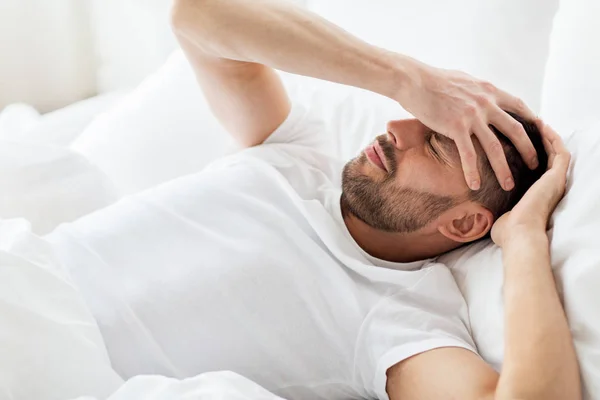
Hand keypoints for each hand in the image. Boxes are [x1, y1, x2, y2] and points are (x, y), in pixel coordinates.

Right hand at [397, 61, 539, 190]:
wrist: (415, 81)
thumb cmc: (434, 80)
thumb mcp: (464, 81)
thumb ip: (477, 92)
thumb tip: (480, 97)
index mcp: (489, 91)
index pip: (518, 106)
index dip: (531, 120)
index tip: (538, 134)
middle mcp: (486, 103)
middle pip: (515, 130)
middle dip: (528, 150)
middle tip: (533, 166)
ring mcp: (472, 116)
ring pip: (495, 147)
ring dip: (503, 168)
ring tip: (508, 185)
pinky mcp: (456, 127)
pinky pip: (468, 154)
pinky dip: (472, 171)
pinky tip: (475, 184)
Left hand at [491, 124, 569, 247]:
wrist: (517, 236)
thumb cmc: (506, 232)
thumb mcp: (498, 216)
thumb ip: (492, 209)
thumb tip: (476, 213)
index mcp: (537, 194)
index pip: (536, 167)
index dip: (530, 152)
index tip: (518, 138)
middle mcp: (548, 186)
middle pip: (547, 156)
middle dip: (539, 139)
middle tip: (529, 123)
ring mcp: (555, 181)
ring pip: (556, 151)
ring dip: (547, 134)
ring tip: (536, 119)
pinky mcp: (556, 178)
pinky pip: (560, 152)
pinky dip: (553, 138)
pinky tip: (542, 125)